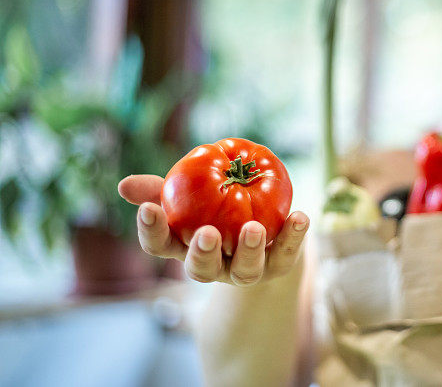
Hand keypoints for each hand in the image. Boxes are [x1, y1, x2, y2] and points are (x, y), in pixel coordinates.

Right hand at [118, 174, 309, 286]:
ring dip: (250, 249)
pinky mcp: (278, 266)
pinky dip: (293, 236)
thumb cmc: (215, 208)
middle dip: (203, 253)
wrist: (262, 228)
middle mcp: (214, 266)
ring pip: (245, 270)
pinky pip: (286, 254)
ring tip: (255, 228)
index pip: (160, 247)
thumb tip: (125, 186)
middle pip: (202, 269)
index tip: (149, 209)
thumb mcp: (188, 196)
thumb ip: (161, 190)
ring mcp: (246, 271)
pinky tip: (300, 216)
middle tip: (207, 234)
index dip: (151, 231)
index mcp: (185, 248)